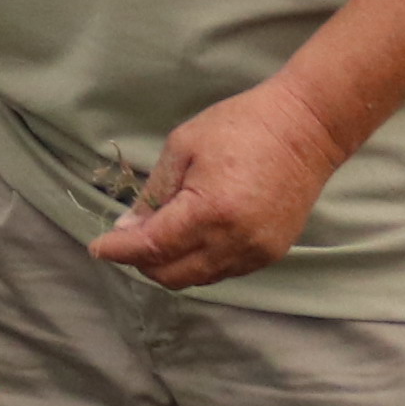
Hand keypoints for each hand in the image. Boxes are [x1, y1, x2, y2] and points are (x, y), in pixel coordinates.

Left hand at [88, 79, 353, 289]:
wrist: (306, 129)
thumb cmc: (240, 127)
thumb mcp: (183, 148)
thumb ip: (154, 193)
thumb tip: (127, 228)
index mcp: (210, 212)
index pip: (153, 248)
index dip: (120, 251)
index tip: (98, 247)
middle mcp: (235, 242)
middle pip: (173, 275)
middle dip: (142, 262)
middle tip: (126, 238)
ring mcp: (257, 253)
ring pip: (199, 278)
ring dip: (171, 265)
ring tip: (157, 236)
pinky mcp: (272, 253)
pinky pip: (224, 272)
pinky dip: (199, 263)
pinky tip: (189, 239)